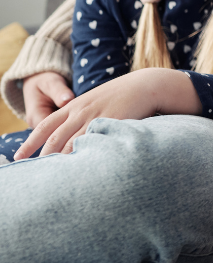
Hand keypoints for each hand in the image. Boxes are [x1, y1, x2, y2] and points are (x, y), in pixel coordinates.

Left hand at [13, 68, 199, 158]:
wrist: (145, 85)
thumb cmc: (120, 96)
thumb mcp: (94, 101)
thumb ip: (80, 116)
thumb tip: (69, 137)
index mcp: (73, 106)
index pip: (44, 126)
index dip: (30, 142)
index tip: (18, 156)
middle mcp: (80, 111)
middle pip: (55, 138)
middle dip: (42, 156)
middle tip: (33, 172)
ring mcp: (96, 117)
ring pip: (73, 143)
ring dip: (63, 160)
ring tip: (54, 177)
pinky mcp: (113, 122)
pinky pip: (96, 142)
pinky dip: (86, 155)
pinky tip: (82, 167)